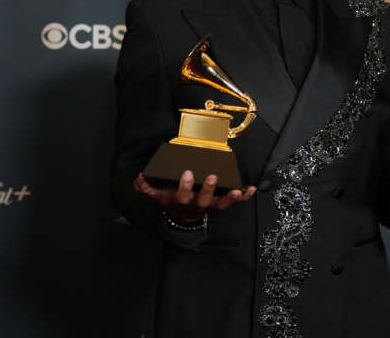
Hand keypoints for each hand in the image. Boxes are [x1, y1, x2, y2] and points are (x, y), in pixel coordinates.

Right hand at [134, 170, 256, 222]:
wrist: (182, 216)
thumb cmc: (172, 200)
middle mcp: (197, 203)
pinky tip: (250, 190)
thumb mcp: (158, 194)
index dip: (185, 186)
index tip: (187, 173)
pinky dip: (243, 197)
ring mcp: (210, 204)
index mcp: (183, 200)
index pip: (182, 195)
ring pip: (221, 203)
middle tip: (212, 177)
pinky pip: (234, 202)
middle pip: (204, 199)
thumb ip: (147, 187)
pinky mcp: (220, 202)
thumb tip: (139, 178)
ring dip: (230, 198)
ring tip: (236, 190)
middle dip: (208, 188)